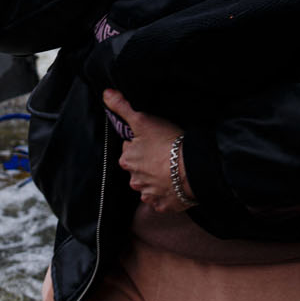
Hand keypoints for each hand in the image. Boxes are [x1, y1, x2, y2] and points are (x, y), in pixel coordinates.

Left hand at [102, 89, 192, 212]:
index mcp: (127, 160)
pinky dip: (167, 193)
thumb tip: (106, 94)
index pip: (130, 149)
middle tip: (164, 153)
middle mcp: (134, 180)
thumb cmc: (168, 143)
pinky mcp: (163, 206)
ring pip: (149, 185)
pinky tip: (176, 183)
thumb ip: (122, 107)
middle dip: (148, 163)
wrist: (193, 169)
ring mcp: (149, 194)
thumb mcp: (143, 119)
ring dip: (157, 179)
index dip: (142, 143)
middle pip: (138, 168)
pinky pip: (162, 200)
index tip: (154, 140)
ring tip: (172, 168)